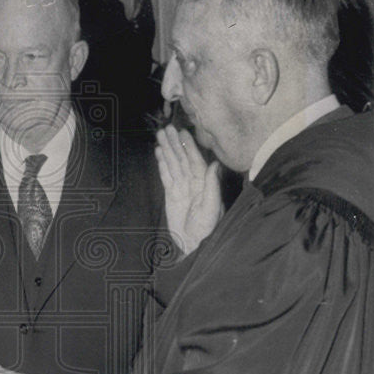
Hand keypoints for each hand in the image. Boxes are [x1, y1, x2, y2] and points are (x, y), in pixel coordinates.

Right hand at [154, 125, 223, 255]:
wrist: (193, 245)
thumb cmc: (207, 230)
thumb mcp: (212, 209)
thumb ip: (212, 187)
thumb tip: (214, 164)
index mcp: (205, 184)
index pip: (195, 161)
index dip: (189, 147)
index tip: (182, 133)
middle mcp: (193, 183)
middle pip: (182, 159)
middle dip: (175, 144)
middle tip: (167, 129)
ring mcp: (182, 188)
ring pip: (173, 165)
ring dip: (167, 150)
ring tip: (160, 136)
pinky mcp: (171, 195)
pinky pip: (166, 176)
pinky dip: (162, 164)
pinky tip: (159, 153)